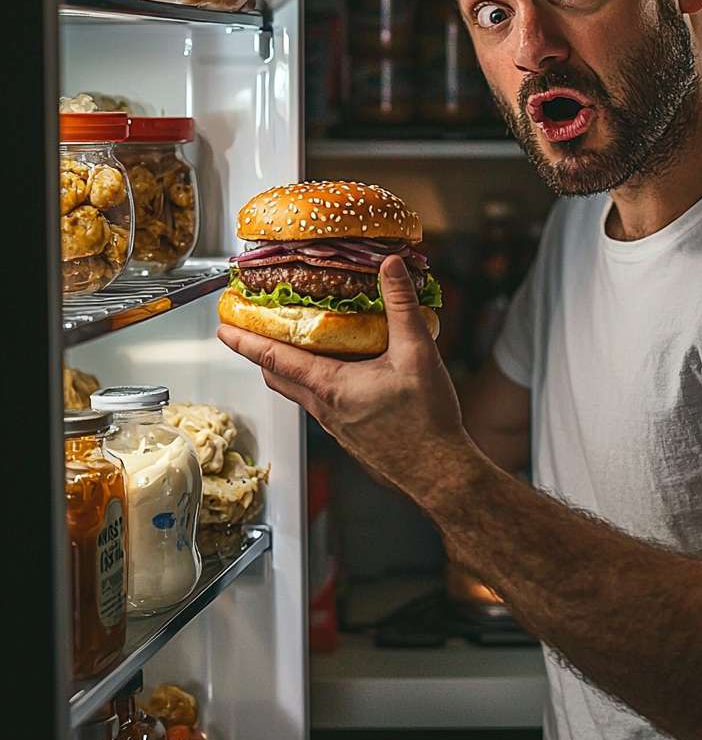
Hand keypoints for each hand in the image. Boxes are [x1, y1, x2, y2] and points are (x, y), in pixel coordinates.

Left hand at [216, 254, 468, 496]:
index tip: (224, 328)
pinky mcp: (350, 434)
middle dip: (259, 352)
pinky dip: (314, 381)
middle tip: (249, 331)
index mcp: (331, 386)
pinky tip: (341, 370)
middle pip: (278, 376)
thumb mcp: (416, 352)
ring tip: (295, 343)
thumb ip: (402, 305)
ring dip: (288, 367)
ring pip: (299, 391)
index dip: (246, 340)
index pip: (275, 358)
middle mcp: (325, 408)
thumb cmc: (425, 422)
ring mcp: (335, 425)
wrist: (439, 471)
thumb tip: (391, 267)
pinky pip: (319, 402)